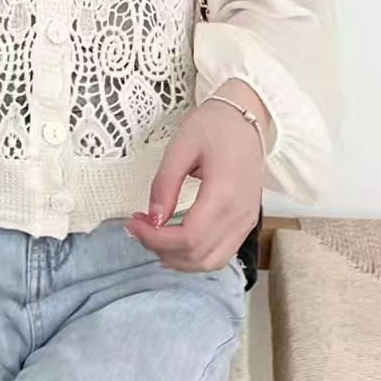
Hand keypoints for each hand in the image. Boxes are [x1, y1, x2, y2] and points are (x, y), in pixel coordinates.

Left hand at [125, 83, 268, 272]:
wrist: (247, 118)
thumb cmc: (214, 126)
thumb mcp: (181, 146)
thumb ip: (165, 184)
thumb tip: (152, 219)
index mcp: (225, 193)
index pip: (189, 237)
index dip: (156, 239)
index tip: (132, 223)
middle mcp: (240, 214)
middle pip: (198, 255)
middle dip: (161, 249)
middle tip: (138, 227)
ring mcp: (247, 221)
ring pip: (211, 262)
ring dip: (178, 257)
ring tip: (153, 234)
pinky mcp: (247, 222)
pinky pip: (221, 254)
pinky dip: (194, 255)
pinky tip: (174, 238)